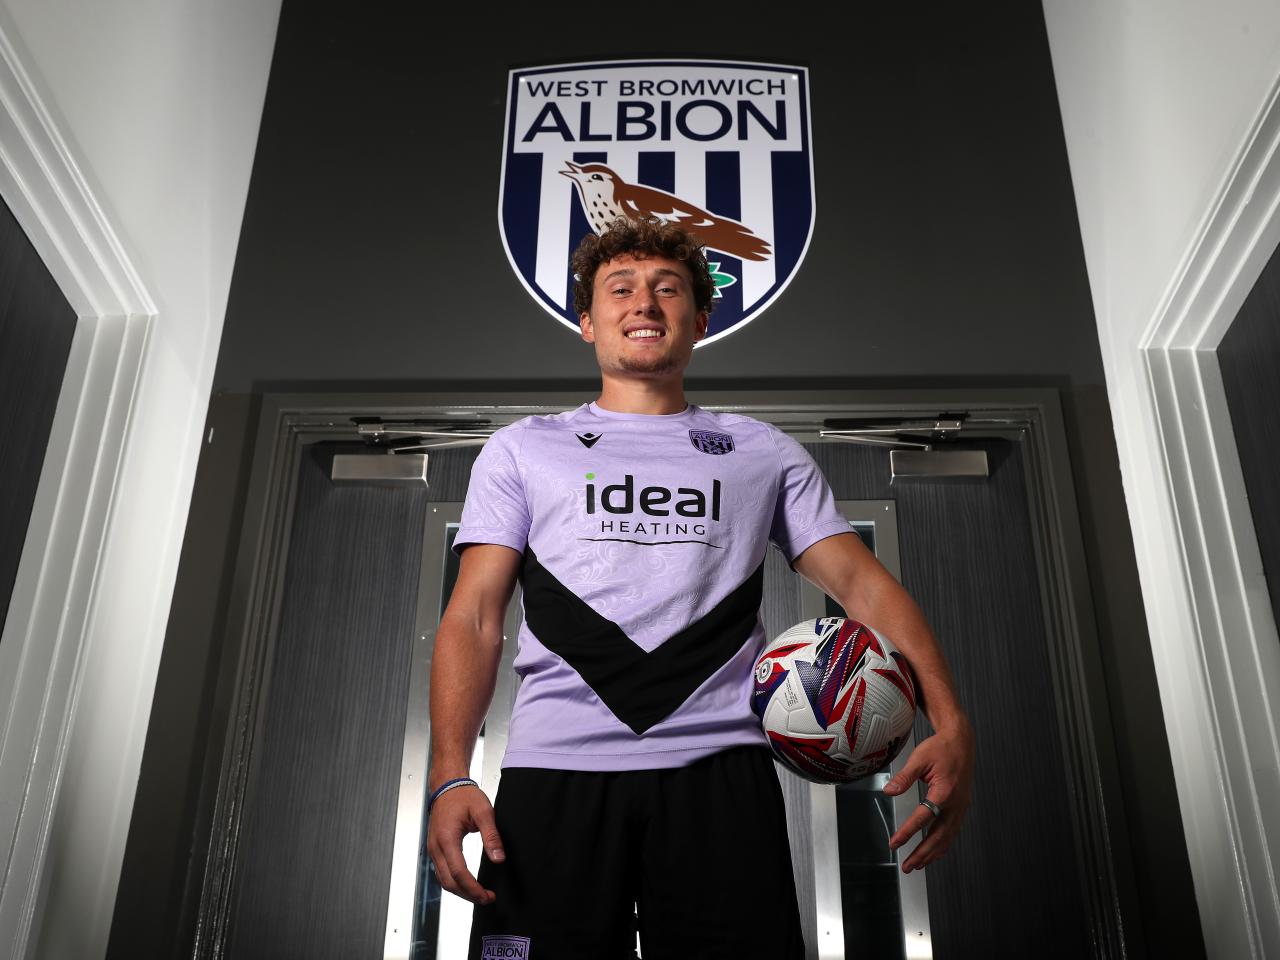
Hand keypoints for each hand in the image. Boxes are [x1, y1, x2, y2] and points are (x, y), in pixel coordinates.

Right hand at [425, 784, 505, 904]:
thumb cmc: (463, 795)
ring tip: (480, 894)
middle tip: (487, 899)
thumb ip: (491, 836)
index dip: (473, 888)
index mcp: (447, 839)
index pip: (459, 873)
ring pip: (443, 881)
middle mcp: (436, 847)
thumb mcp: (483, 811)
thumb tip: (498, 858)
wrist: (447, 785)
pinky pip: (441, 873)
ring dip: (461, 891)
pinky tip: (467, 884)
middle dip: (468, 895)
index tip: (487, 896)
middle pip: (449, 882)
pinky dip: (454, 883)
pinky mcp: (435, 849)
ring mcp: (433, 850)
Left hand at [883, 723, 973, 872]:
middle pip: (939, 836)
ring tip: (918, 865)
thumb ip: (904, 777)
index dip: (908, 832)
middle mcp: (956, 803)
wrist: (961, 741)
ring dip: (933, 853)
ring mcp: (961, 807)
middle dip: (923, 853)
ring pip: (947, 837)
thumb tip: (889, 791)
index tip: (895, 842)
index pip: (924, 817)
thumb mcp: (920, 758)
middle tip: (908, 866)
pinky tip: (934, 852)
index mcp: (945, 791)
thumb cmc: (941, 748)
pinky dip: (942, 844)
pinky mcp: (961, 807)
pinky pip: (952, 831)